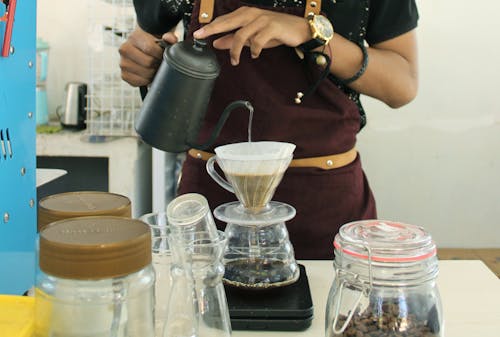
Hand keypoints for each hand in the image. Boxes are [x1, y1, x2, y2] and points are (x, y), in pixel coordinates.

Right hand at [119, 26, 177, 85]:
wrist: (142, 49)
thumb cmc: (153, 43)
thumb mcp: (162, 37)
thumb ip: (169, 37)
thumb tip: (171, 39)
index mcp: (134, 37)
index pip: (149, 48)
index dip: (160, 53)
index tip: (162, 54)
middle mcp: (125, 49)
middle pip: (148, 62)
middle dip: (157, 64)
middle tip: (158, 62)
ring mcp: (123, 63)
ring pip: (145, 73)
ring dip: (153, 73)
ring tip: (153, 67)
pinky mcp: (124, 75)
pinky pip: (138, 82)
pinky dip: (146, 80)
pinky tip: (147, 74)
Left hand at [193, 6, 309, 64]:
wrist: (299, 30)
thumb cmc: (276, 32)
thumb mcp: (252, 37)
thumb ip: (234, 39)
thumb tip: (217, 43)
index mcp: (246, 14)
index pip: (224, 20)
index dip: (210, 27)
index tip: (198, 34)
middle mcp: (252, 14)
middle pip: (228, 21)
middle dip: (213, 29)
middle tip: (202, 37)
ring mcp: (262, 19)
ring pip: (241, 34)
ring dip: (236, 50)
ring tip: (235, 61)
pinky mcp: (271, 27)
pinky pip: (257, 40)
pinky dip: (254, 50)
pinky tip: (255, 55)